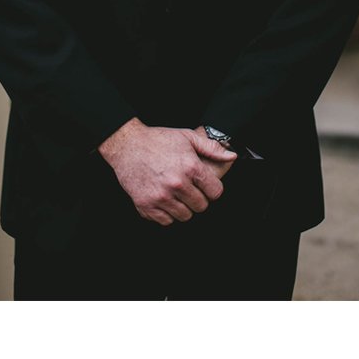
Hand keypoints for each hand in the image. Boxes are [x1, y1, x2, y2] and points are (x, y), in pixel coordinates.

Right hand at [98, 119, 226, 224]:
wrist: (126, 145)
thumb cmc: (158, 140)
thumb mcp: (188, 137)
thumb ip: (212, 148)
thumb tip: (231, 156)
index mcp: (191, 168)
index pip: (216, 193)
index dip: (213, 190)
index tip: (206, 187)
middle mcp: (177, 184)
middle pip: (201, 206)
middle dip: (199, 199)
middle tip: (191, 191)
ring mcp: (161, 196)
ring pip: (185, 216)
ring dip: (184, 208)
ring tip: (178, 196)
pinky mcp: (145, 204)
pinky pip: (165, 221)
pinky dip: (167, 214)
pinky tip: (165, 201)